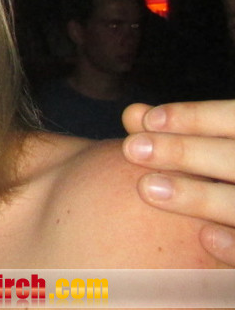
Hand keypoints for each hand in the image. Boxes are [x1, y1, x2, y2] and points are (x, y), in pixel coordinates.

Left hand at [123, 101, 234, 265]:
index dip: (196, 117)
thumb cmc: (222, 178)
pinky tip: (205, 238)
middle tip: (131, 150)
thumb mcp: (214, 154)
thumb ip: (180, 137)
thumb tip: (133, 115)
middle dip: (185, 151)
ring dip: (200, 196)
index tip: (147, 120)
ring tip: (147, 189)